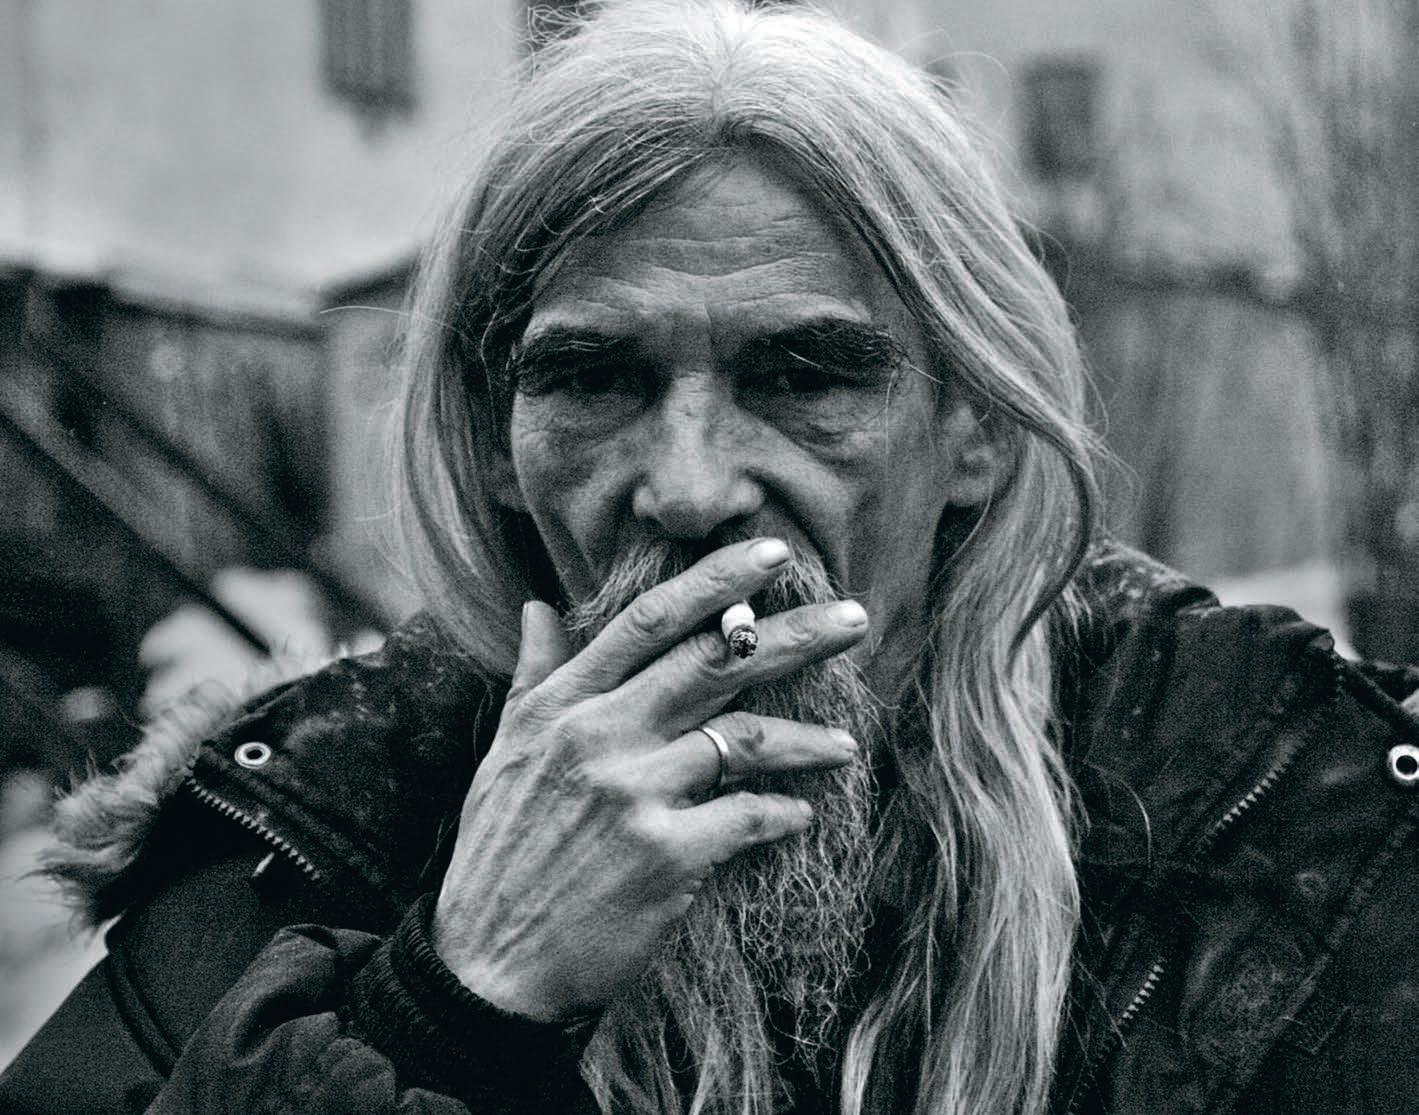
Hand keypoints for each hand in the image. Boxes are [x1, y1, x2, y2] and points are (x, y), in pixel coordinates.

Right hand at [431, 537, 868, 1019]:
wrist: (489, 964)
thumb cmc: (499, 852)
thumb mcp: (505, 753)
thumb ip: (532, 675)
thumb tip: (538, 606)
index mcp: (562, 705)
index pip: (649, 620)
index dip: (716, 580)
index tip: (770, 553)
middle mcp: (598, 736)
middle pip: (714, 663)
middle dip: (793, 635)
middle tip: (854, 618)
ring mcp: (633, 793)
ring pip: (745, 740)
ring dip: (809, 741)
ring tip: (847, 744)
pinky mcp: (665, 855)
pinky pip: (748, 817)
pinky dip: (783, 814)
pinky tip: (802, 815)